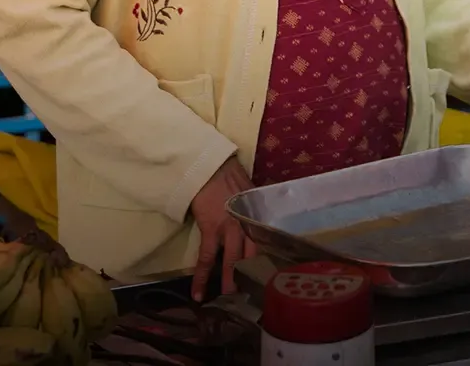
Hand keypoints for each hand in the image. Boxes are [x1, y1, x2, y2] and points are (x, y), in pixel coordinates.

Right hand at [189, 158, 257, 300]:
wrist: (211, 168)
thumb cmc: (232, 178)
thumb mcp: (252, 195)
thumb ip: (256, 212)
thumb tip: (263, 222)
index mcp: (258, 216)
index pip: (267, 242)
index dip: (268, 260)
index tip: (271, 277)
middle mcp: (248, 224)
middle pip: (252, 256)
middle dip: (252, 276)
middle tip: (253, 296)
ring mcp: (230, 228)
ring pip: (232, 262)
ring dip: (229, 282)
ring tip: (228, 300)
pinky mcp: (211, 230)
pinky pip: (206, 259)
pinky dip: (201, 277)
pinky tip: (198, 293)